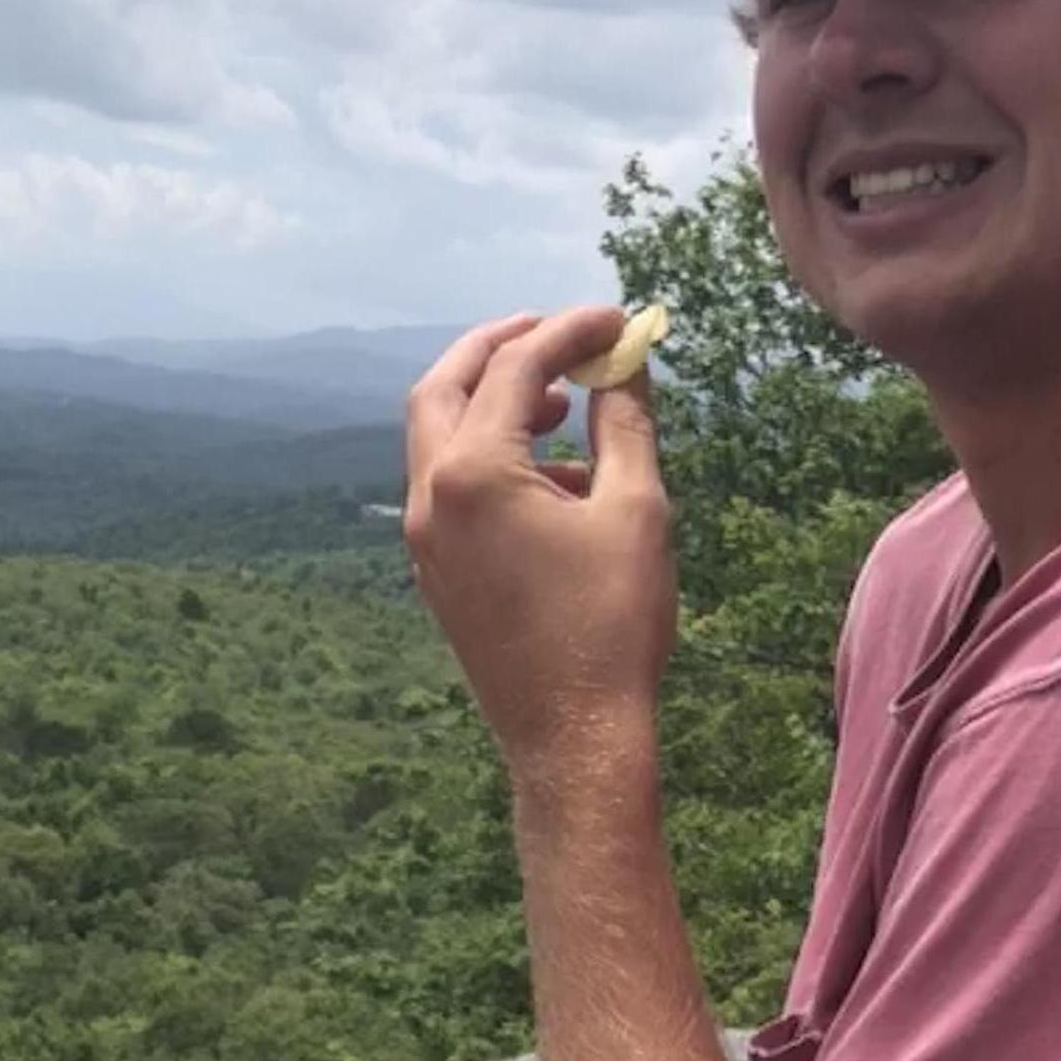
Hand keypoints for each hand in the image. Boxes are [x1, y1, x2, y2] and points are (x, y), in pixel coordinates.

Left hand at [403, 306, 675, 780]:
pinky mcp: (436, 573)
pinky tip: (555, 480)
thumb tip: (625, 361)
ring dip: (495, 406)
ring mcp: (425, 540)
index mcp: (473, 474)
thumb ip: (625, 421)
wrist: (574, 739)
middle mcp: (430, 499)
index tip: (617, 321)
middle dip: (500, 349)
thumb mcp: (635, 510)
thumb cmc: (612, 628)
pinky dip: (490, 460)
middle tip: (556, 335)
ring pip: (439, 438)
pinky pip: (449, 490)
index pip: (516, 367)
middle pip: (445, 385)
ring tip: (564, 405)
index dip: (570, 332)